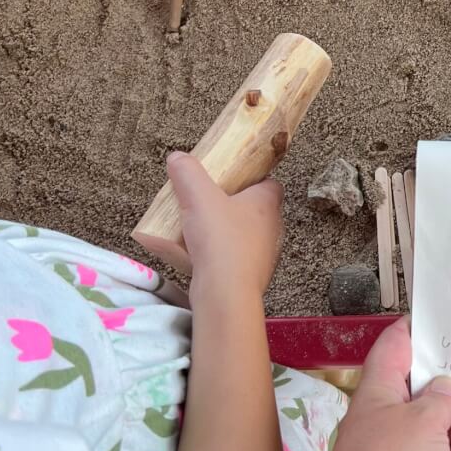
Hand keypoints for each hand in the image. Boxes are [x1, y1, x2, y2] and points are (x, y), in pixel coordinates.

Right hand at [168, 152, 284, 301]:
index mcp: (268, 203)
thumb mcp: (198, 197)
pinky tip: (199, 257)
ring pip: (245, 236)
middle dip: (233, 206)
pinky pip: (235, 259)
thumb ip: (188, 173)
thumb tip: (178, 157)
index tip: (230, 179)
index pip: (270, 183)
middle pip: (256, 210)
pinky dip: (220, 256)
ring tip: (199, 231)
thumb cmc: (220, 240)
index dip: (252, 179)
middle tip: (208, 204)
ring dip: (225, 233)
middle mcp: (273, 228)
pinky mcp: (251, 276)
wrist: (226, 292)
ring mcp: (265, 254)